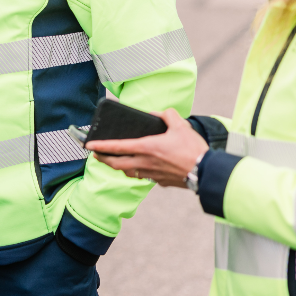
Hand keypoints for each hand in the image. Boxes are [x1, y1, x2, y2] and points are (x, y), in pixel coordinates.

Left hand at [86, 109, 207, 187]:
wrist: (206, 172)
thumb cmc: (193, 149)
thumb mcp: (180, 125)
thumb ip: (166, 115)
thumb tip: (157, 113)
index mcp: (147, 148)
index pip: (117, 147)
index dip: (101, 146)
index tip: (89, 146)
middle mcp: (145, 163)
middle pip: (116, 164)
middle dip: (103, 159)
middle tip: (96, 155)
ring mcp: (151, 174)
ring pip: (128, 172)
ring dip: (118, 166)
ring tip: (113, 160)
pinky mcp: (159, 182)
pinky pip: (142, 176)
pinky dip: (135, 172)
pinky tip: (137, 167)